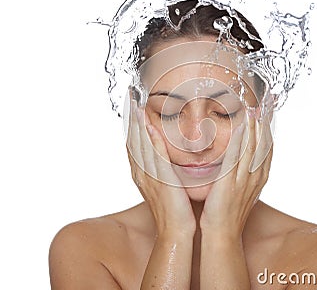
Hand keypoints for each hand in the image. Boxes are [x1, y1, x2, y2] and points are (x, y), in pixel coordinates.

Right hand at [126, 92, 195, 235]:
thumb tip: (167, 153)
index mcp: (143, 173)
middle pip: (132, 140)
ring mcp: (149, 176)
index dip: (132, 124)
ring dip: (137, 124)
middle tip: (129, 97)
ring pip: (140, 145)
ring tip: (135, 105)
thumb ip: (163, 168)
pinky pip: (153, 156)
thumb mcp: (166, 184)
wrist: (176, 230)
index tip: (132, 106)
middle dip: (130, 118)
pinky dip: (150, 141)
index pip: (134, 143)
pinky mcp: (160, 179)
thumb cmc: (175, 208)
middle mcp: (141, 172)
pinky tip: (149, 127)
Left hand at [200, 111, 272, 238]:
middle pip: (264, 144)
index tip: (269, 112)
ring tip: (256, 109)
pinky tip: (242, 127)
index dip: (269, 129)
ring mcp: (244, 179)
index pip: (267, 148)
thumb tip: (242, 160)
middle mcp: (255, 176)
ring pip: (254, 148)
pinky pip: (237, 158)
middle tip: (268, 103)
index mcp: (258, 177)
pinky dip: (241, 141)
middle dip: (266, 123)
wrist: (222, 233)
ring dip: (255, 127)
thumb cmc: (228, 211)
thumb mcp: (241, 190)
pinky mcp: (230, 182)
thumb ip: (244, 173)